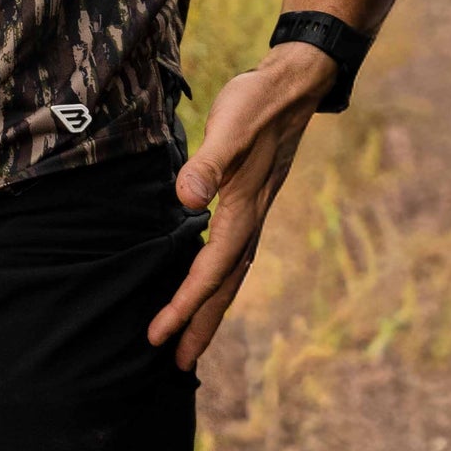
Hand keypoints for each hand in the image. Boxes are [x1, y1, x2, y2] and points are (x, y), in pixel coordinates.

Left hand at [147, 42, 336, 368]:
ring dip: (211, 308)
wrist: (290, 87)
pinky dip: (219, 279)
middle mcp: (251, 220)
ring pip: (232, 275)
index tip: (159, 334)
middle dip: (201, 324)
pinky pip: (233, 255)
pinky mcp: (251, 202)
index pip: (210, 270)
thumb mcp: (230, 125)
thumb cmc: (255, 104)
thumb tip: (187, 199)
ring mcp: (254, 213)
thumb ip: (209, 162)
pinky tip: (208, 281)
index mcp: (242, 209)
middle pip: (225, 286)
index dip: (185, 304)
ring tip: (191, 340)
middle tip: (178, 363)